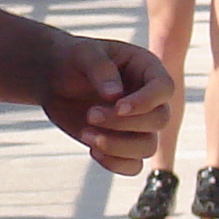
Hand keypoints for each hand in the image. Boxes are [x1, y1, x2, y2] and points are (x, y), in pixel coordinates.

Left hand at [36, 29, 171, 172]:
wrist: (54, 79)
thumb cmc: (73, 59)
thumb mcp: (83, 53)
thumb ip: (100, 68)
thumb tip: (115, 95)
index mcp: (147, 70)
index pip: (164, 89)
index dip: (146, 102)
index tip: (118, 107)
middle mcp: (149, 99)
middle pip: (160, 120)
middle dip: (124, 123)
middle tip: (91, 114)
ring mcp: (138, 124)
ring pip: (148, 147)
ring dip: (117, 146)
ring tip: (86, 134)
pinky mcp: (123, 144)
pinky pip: (133, 166)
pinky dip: (114, 163)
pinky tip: (92, 149)